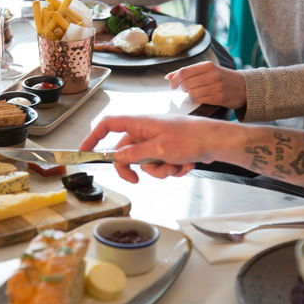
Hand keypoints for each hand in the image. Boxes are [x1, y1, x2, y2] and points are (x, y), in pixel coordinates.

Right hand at [79, 115, 218, 182]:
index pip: (108, 125)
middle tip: (136, 180)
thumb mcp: (158, 149)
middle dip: (136, 168)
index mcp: (140, 123)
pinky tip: (186, 164)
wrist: (218, 142)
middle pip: (127, 152)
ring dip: (160, 170)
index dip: (94, 137)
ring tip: (175, 165)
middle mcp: (146, 131)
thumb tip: (117, 158)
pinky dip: (172, 169)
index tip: (85, 151)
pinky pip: (161, 165)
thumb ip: (134, 154)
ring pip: (146, 163)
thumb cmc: (192, 137)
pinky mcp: (169, 150)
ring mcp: (158, 141)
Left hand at [166, 61, 246, 108]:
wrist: (244, 86)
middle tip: (190, 88)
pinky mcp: (219, 97)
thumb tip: (168, 76)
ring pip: (191, 93)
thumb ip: (188, 72)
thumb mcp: (207, 70)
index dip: (174, 80)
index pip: (183, 72)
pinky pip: (199, 99)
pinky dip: (198, 99)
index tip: (172, 85)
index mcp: (207, 65)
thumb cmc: (223, 78)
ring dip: (191, 94)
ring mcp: (216, 86)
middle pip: (186, 84)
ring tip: (199, 91)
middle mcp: (212, 75)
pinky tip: (205, 96)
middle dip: (184, 88)